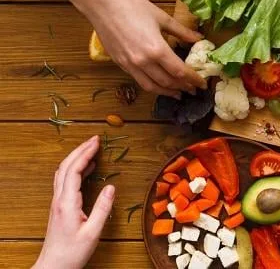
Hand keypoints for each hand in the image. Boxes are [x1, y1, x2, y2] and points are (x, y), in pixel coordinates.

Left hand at [33, 136, 114, 268]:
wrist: (53, 267)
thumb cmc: (72, 252)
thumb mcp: (93, 232)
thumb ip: (102, 208)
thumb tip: (112, 187)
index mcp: (67, 203)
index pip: (74, 170)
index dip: (85, 154)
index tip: (97, 142)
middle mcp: (59, 199)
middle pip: (65, 167)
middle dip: (80, 150)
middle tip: (95, 139)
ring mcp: (57, 202)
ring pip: (62, 172)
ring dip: (75, 158)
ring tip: (91, 149)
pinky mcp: (59, 207)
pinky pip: (64, 181)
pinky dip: (75, 169)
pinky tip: (86, 169)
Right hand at [88, 0, 205, 96]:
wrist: (102, 5)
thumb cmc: (133, 7)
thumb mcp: (162, 17)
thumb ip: (182, 31)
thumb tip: (199, 38)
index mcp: (157, 49)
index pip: (180, 72)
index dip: (193, 79)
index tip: (202, 83)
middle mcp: (143, 62)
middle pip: (168, 82)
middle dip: (183, 87)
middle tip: (193, 89)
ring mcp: (130, 65)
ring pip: (152, 86)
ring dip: (167, 92)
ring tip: (178, 93)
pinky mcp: (120, 64)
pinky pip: (139, 81)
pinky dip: (152, 86)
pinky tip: (158, 84)